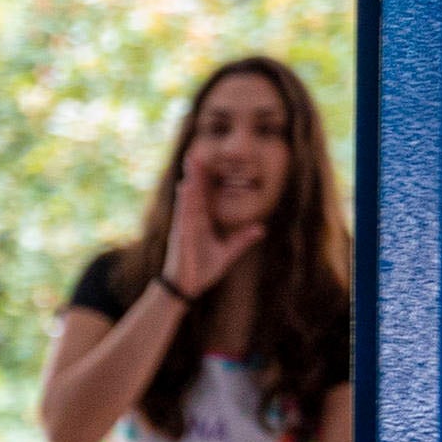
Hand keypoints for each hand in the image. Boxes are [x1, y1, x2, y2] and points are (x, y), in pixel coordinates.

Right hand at [164, 164, 263, 300]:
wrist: (187, 288)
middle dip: (195, 173)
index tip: (208, 163)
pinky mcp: (181, 234)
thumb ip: (242, 240)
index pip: (204, 197)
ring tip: (192, 162)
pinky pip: (183, 213)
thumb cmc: (202, 271)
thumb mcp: (228, 253)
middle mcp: (191, 221)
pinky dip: (185, 199)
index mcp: (201, 223)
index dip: (205, 181)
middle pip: (195, 193)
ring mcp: (185, 227)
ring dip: (190, 179)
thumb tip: (260, 228)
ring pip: (188, 198)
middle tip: (195, 153)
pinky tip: (186, 185)